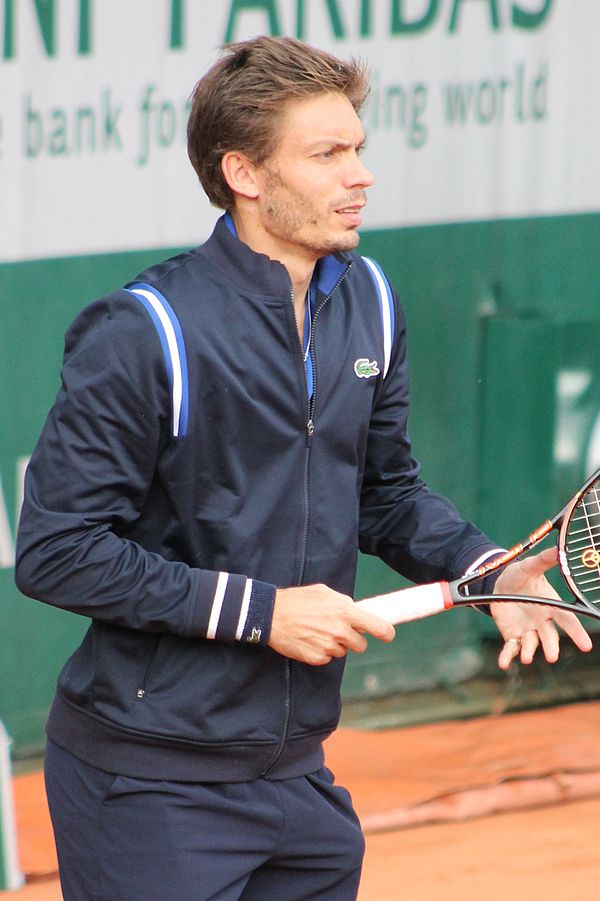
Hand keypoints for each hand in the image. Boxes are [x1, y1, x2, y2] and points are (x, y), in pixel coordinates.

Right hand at [269, 584, 395, 665]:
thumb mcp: (324, 592)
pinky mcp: (317, 658)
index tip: (388, 635)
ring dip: (335, 644)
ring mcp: (329, 647)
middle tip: (337, 629)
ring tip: (317, 631)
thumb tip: (357, 611)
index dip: (386, 632)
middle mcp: (340, 631)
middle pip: (361, 645)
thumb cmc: (298, 600)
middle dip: (353, 639)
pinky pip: (327, 658)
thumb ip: (344, 602)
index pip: (378, 627)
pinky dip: (321, 651)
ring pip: (342, 652)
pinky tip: (309, 640)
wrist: (271, 615)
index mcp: (346, 612)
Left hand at [490, 547, 592, 669]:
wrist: (498, 584)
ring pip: (532, 644)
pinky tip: (504, 663)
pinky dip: (508, 657)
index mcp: (550, 605)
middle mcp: (541, 621)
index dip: (576, 632)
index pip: (566, 619)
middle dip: (551, 647)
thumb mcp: (529, 566)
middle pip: (550, 636)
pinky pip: (511, 648)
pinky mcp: (512, 635)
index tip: (586, 646)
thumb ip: (543, 560)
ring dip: (529, 651)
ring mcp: (527, 630)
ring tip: (527, 657)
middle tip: (552, 656)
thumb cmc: (518, 576)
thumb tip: (558, 549)